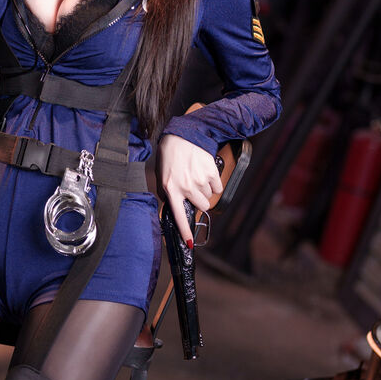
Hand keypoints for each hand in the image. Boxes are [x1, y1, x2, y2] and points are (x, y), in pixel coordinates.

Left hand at [158, 133, 220, 247]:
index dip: (185, 231)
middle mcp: (186, 187)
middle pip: (201, 206)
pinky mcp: (211, 173)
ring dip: (205, 189)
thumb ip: (168, 194)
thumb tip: (174, 208)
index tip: (190, 243)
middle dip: (200, 200)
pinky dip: (213, 182)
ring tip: (196, 175)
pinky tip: (205, 173)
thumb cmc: (171, 156)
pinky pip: (217, 187)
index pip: (178, 216)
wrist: (183, 136)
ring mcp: (199, 180)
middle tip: (194, 188)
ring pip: (209, 196)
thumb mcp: (162, 177)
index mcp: (171, 189)